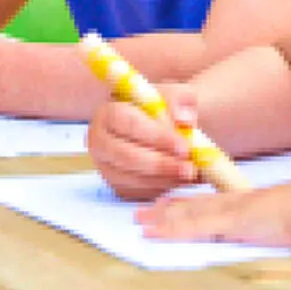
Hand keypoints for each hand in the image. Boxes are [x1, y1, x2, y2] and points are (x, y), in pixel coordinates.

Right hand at [87, 82, 201, 199]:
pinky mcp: (117, 186)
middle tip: (189, 167)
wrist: (156, 129)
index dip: (157, 136)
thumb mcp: (170, 95)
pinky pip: (139, 193)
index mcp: (108, 113)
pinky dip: (162, 190)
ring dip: (165, 179)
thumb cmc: (160, 110)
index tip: (184, 146)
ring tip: (191, 174)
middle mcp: (100, 142)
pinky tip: (181, 181)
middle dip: (161, 164)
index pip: (128, 124)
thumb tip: (184, 119)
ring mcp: (106, 167)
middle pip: (127, 156)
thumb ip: (178, 100)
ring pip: (134, 179)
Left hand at [136, 178, 290, 250]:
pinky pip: (193, 227)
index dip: (184, 203)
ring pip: (185, 215)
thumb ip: (274, 223)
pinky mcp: (230, 223)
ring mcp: (228, 212)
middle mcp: (231, 204)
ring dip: (160, 220)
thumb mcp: (287, 217)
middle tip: (140, 212)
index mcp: (243, 203)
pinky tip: (153, 233)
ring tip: (138, 222)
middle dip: (164, 210)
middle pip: (190, 206)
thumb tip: (276, 230)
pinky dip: (170, 230)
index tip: (165, 204)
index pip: (207, 202)